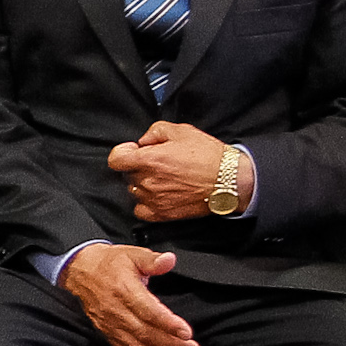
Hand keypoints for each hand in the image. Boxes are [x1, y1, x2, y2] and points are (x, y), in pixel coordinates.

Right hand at [60, 243, 197, 345]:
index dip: (168, 324)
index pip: (148, 312)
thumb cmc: (109, 264)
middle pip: (145, 333)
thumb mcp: (132, 254)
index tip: (186, 332)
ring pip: (137, 345)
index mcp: (124, 289)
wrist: (80, 272)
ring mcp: (110, 324)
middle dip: (171, 344)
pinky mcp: (107, 332)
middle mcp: (116, 310)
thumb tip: (169, 260)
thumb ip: (153, 260)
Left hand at [108, 120, 240, 222]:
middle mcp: (148, 181)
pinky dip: (145, 203)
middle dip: (138, 166)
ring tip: (163, 178)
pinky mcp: (162, 214)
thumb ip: (156, 131)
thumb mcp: (182, 131)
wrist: (229, 181)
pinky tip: (159, 194)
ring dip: (143, 184)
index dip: (123, 152)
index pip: (116, 159)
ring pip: (134, 191)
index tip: (132, 151)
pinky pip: (141, 210)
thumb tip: (144, 140)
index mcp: (149, 160)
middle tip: (158, 162)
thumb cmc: (209, 157)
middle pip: (127, 174)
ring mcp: (154, 199)